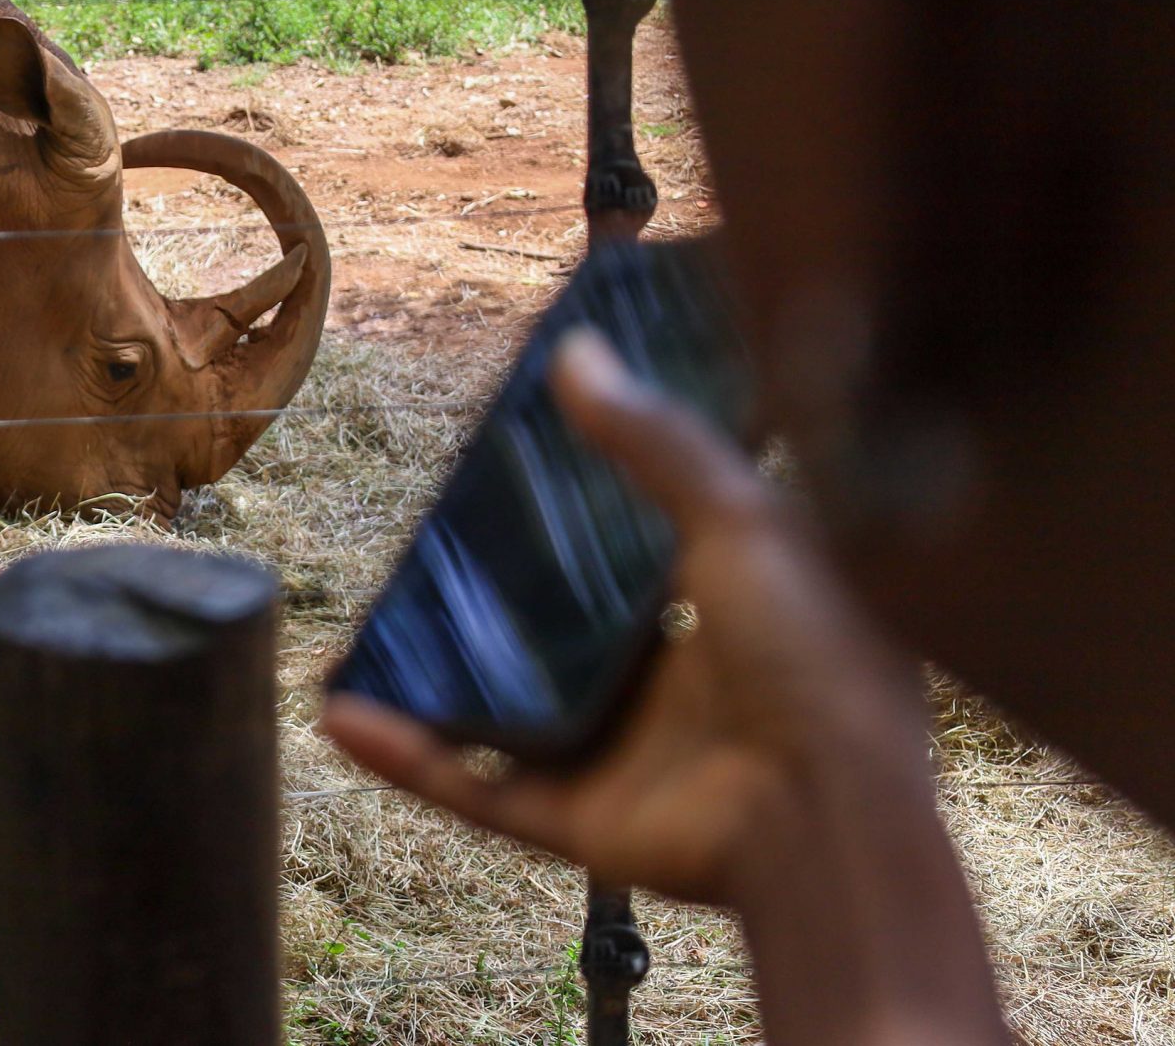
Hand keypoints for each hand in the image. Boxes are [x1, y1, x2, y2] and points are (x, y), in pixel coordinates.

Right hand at [323, 329, 1008, 1042]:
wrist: (833, 822)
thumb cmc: (815, 660)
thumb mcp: (744, 521)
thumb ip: (657, 444)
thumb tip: (576, 351)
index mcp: (726, 606)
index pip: (633, 547)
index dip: (569, 510)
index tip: (498, 462)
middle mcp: (672, 680)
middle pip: (553, 632)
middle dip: (478, 598)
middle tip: (408, 544)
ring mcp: (624, 755)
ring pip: (501, 712)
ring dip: (423, 678)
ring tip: (351, 634)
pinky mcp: (585, 823)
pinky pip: (480, 790)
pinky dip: (410, 760)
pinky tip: (342, 716)